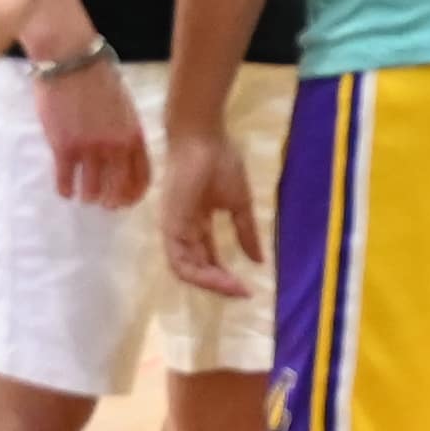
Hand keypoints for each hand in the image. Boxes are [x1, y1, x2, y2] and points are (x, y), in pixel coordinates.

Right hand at [38, 55, 150, 210]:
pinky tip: (65, 191)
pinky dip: (66, 189)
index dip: (135, 194)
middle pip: (119, 189)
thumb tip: (122, 152)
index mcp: (134, 134)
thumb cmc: (98, 76)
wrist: (71, 59)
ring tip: (84, 197)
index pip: (142, 176)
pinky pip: (65, 180)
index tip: (127, 200)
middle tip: (105, 204)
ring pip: (92, 190)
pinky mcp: (64, 146)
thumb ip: (125, 130)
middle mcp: (116, 146)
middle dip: (113, 202)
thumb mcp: (123, 105)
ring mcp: (89, 148)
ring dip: (88, 197)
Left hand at [158, 121, 263, 300]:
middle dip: (220, 284)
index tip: (249, 287)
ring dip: (211, 283)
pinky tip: (221, 278)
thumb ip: (246, 232)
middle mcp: (182, 231)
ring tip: (235, 288)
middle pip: (196, 268)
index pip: (207, 258)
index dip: (225, 275)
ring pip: (187, 270)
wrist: (203, 138)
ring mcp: (174, 229)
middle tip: (243, 292)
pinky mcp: (170, 226)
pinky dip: (200, 274)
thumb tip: (259, 260)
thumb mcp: (239, 204)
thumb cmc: (220, 161)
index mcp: (197, 224)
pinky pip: (180, 261)